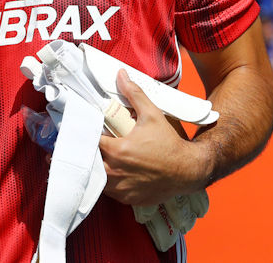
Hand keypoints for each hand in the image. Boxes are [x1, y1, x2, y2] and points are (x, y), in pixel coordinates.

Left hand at [98, 71, 207, 206]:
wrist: (188, 170)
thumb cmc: (169, 143)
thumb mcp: (152, 115)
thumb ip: (134, 94)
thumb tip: (121, 75)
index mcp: (117, 150)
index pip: (89, 141)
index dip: (85, 135)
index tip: (87, 130)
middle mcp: (115, 171)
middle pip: (89, 162)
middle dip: (88, 153)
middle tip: (91, 145)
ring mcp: (121, 188)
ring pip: (97, 179)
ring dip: (97, 169)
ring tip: (100, 159)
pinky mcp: (127, 199)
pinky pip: (109, 192)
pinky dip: (108, 183)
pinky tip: (114, 172)